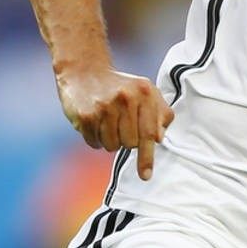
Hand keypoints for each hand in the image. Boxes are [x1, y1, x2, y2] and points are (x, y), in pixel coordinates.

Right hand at [56, 66, 174, 180]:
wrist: (86, 72)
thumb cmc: (123, 87)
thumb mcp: (147, 93)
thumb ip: (160, 114)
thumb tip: (159, 138)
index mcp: (145, 92)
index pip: (149, 132)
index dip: (147, 157)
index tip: (146, 175)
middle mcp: (126, 98)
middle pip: (130, 143)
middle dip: (127, 140)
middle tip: (122, 124)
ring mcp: (104, 107)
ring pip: (112, 146)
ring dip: (111, 140)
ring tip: (108, 121)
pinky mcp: (86, 116)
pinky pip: (95, 144)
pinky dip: (97, 139)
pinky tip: (96, 122)